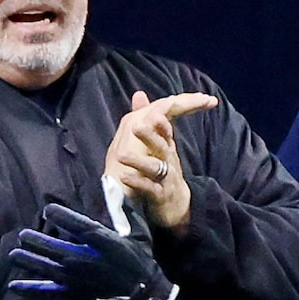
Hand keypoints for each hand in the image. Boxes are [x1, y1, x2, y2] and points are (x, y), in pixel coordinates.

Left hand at [7, 203, 172, 299]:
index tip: (48, 210)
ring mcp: (78, 279)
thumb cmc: (140, 260)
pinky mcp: (74, 295)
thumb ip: (118, 206)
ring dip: (29, 261)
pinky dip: (30, 289)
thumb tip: (108, 180)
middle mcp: (85, 259)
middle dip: (36, 241)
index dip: (59, 215)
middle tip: (23, 235)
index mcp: (101, 241)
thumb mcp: (135, 230)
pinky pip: (48, 292)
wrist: (146, 296)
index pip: (74, 224)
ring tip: (14, 254)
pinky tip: (13, 285)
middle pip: (54, 248)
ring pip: (46, 268)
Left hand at [105, 89, 216, 229]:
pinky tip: (125, 178)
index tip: (164, 111)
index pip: (169, 126)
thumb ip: (148, 119)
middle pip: (161, 144)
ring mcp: (165, 178)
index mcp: (166, 144)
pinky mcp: (159, 196)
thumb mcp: (157, 143)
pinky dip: (137, 183)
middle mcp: (168, 159)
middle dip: (151, 135)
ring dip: (138, 161)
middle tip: (138, 127)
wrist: (176, 206)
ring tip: (122, 156)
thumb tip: (139, 93)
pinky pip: (148, 188)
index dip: (171, 118)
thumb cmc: (164, 171)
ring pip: (154, 167)